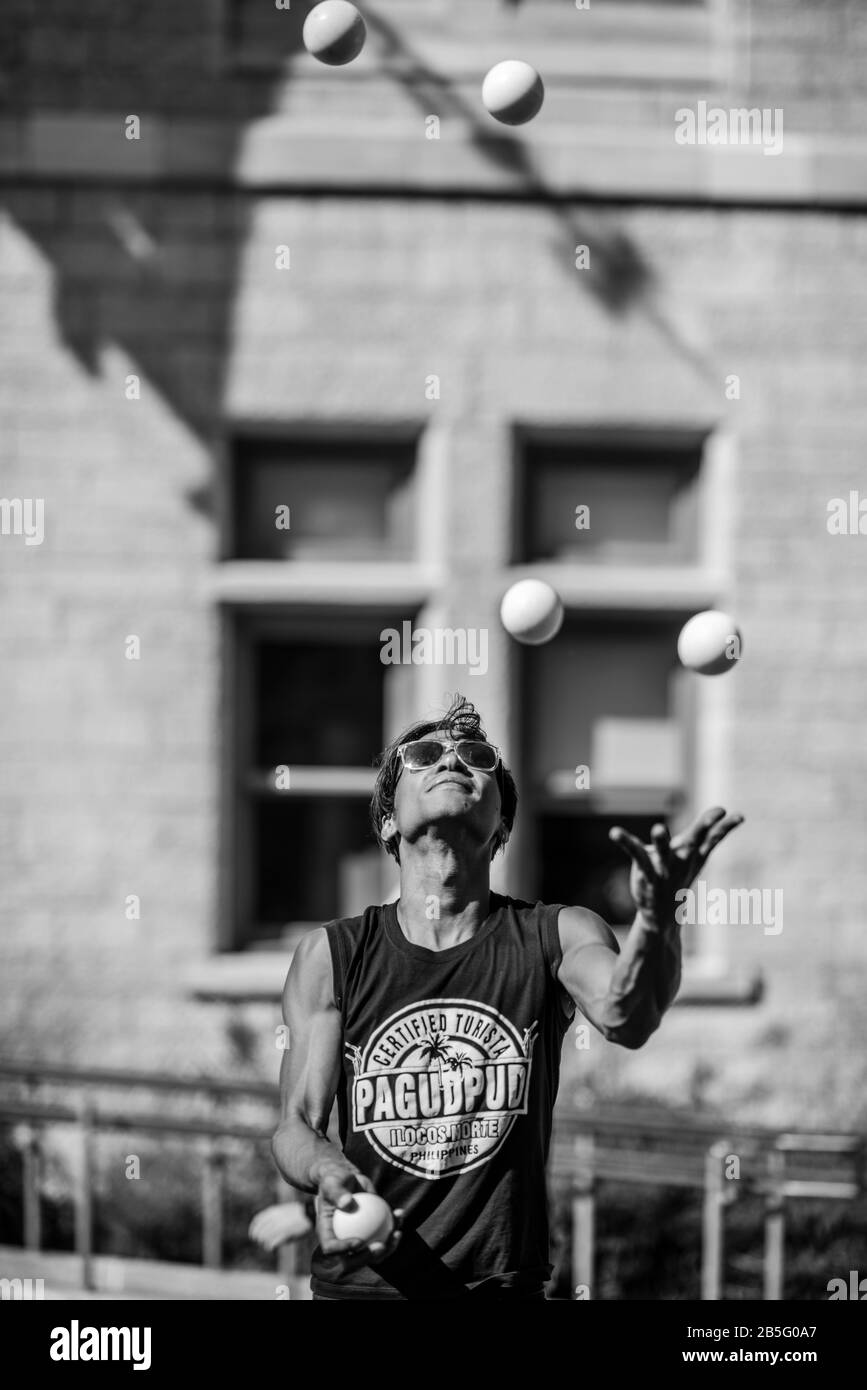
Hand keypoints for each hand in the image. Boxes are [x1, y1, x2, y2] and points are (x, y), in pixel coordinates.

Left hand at [248, 1201, 312, 1250]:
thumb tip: (264, 1226)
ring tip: (268, 1246)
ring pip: (263, 1239)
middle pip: (259, 1232)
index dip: (253, 1230)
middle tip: (262, 1243)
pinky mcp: (284, 1234)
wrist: (310, 1214)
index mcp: (273, 1211)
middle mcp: (273, 1218)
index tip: (253, 1236)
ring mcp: (279, 1226)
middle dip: (258, 1239)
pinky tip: (272, 1248)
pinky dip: (270, 1247)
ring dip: (264, 1244)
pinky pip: (271, 1244)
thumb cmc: (298, 1213)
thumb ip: (273, 1216)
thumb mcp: (283, 1210)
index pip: (256, 1221)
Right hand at [314, 1168, 403, 1277]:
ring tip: (397, 1233)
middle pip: (353, 1258)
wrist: (346, 1177)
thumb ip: (336, 1193)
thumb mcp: (331, 1182)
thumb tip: (347, 1203)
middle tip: (381, 1246)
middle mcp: (341, 1240)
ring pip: (372, 1251)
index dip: (344, 1250)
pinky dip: (394, 1225)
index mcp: (327, 1233)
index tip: (359, 1242)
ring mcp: (358, 1237)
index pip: (331, 1248)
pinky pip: (384, 1234)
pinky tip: (400, 1214)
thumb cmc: (334, 1179)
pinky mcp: (371, 1230)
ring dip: (389, 1246)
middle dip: (368, 1257)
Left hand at [610, 806, 743, 926]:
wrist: (663, 914)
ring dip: (662, 840)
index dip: (725, 826)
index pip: (713, 837)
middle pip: (694, 841)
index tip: (739, 815)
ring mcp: (664, 868)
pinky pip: (636, 854)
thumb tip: (739, 816)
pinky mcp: (646, 873)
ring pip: (664, 852)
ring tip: (659, 828)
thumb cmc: (681, 876)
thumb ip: (712, 836)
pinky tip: (615, 832)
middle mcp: (683, 859)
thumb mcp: (699, 857)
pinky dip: (626, 842)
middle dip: (704, 827)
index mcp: (696, 854)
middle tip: (714, 815)